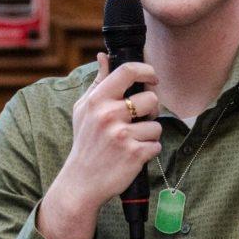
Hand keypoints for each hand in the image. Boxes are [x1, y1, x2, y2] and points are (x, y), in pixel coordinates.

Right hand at [38, 53, 161, 238]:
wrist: (81, 182)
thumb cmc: (85, 142)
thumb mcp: (84, 110)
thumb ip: (98, 82)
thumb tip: (104, 56)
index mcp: (97, 100)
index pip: (128, 71)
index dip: (147, 70)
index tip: (152, 78)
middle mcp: (109, 115)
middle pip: (151, 98)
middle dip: (151, 109)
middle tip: (139, 119)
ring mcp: (122, 135)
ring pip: (157, 124)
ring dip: (149, 133)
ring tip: (132, 141)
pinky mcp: (134, 154)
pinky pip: (157, 145)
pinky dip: (149, 151)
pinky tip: (133, 155)